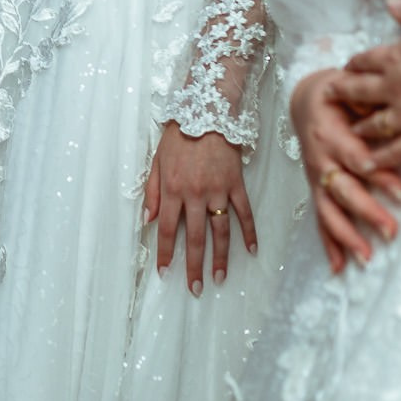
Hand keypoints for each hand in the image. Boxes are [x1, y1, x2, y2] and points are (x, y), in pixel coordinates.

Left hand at [144, 122, 254, 294]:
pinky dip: (249, 232)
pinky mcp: (236, 185)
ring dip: (221, 257)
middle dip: (193, 266)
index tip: (166, 273)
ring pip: (220, 231)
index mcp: (172, 190)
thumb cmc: (178, 136)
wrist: (206, 112)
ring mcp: (217, 191)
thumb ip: (152, 192)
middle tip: (195, 288)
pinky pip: (244, 213)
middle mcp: (194, 195)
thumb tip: (148, 220)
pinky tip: (252, 250)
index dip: (166, 253)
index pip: (167, 230)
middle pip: (194, 238)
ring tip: (220, 278)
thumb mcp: (156, 161)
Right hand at [289, 68, 400, 274]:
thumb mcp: (352, 91)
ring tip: (366, 257)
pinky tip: (339, 266)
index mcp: (330, 132)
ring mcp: (316, 177)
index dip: (376, 174)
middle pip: (342, 189)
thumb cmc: (338, 95)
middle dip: (367, 212)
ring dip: (347, 235)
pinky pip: (320, 218)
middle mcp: (320, 158)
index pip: (355, 156)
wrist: (305, 100)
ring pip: (328, 209)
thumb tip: (397, 120)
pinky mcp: (316, 189)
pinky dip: (328, 243)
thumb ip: (370, 107)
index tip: (400, 191)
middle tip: (392, 231)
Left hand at [336, 0, 400, 169]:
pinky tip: (368, 164)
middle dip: (345, 92)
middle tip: (329, 94)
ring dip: (361, 126)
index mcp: (396, 58)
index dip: (356, 64)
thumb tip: (390, 2)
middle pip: (362, 91)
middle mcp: (396, 88)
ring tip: (351, 130)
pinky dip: (381, 158)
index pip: (367, 61)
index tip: (346, 68)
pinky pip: (397, 152)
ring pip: (376, 123)